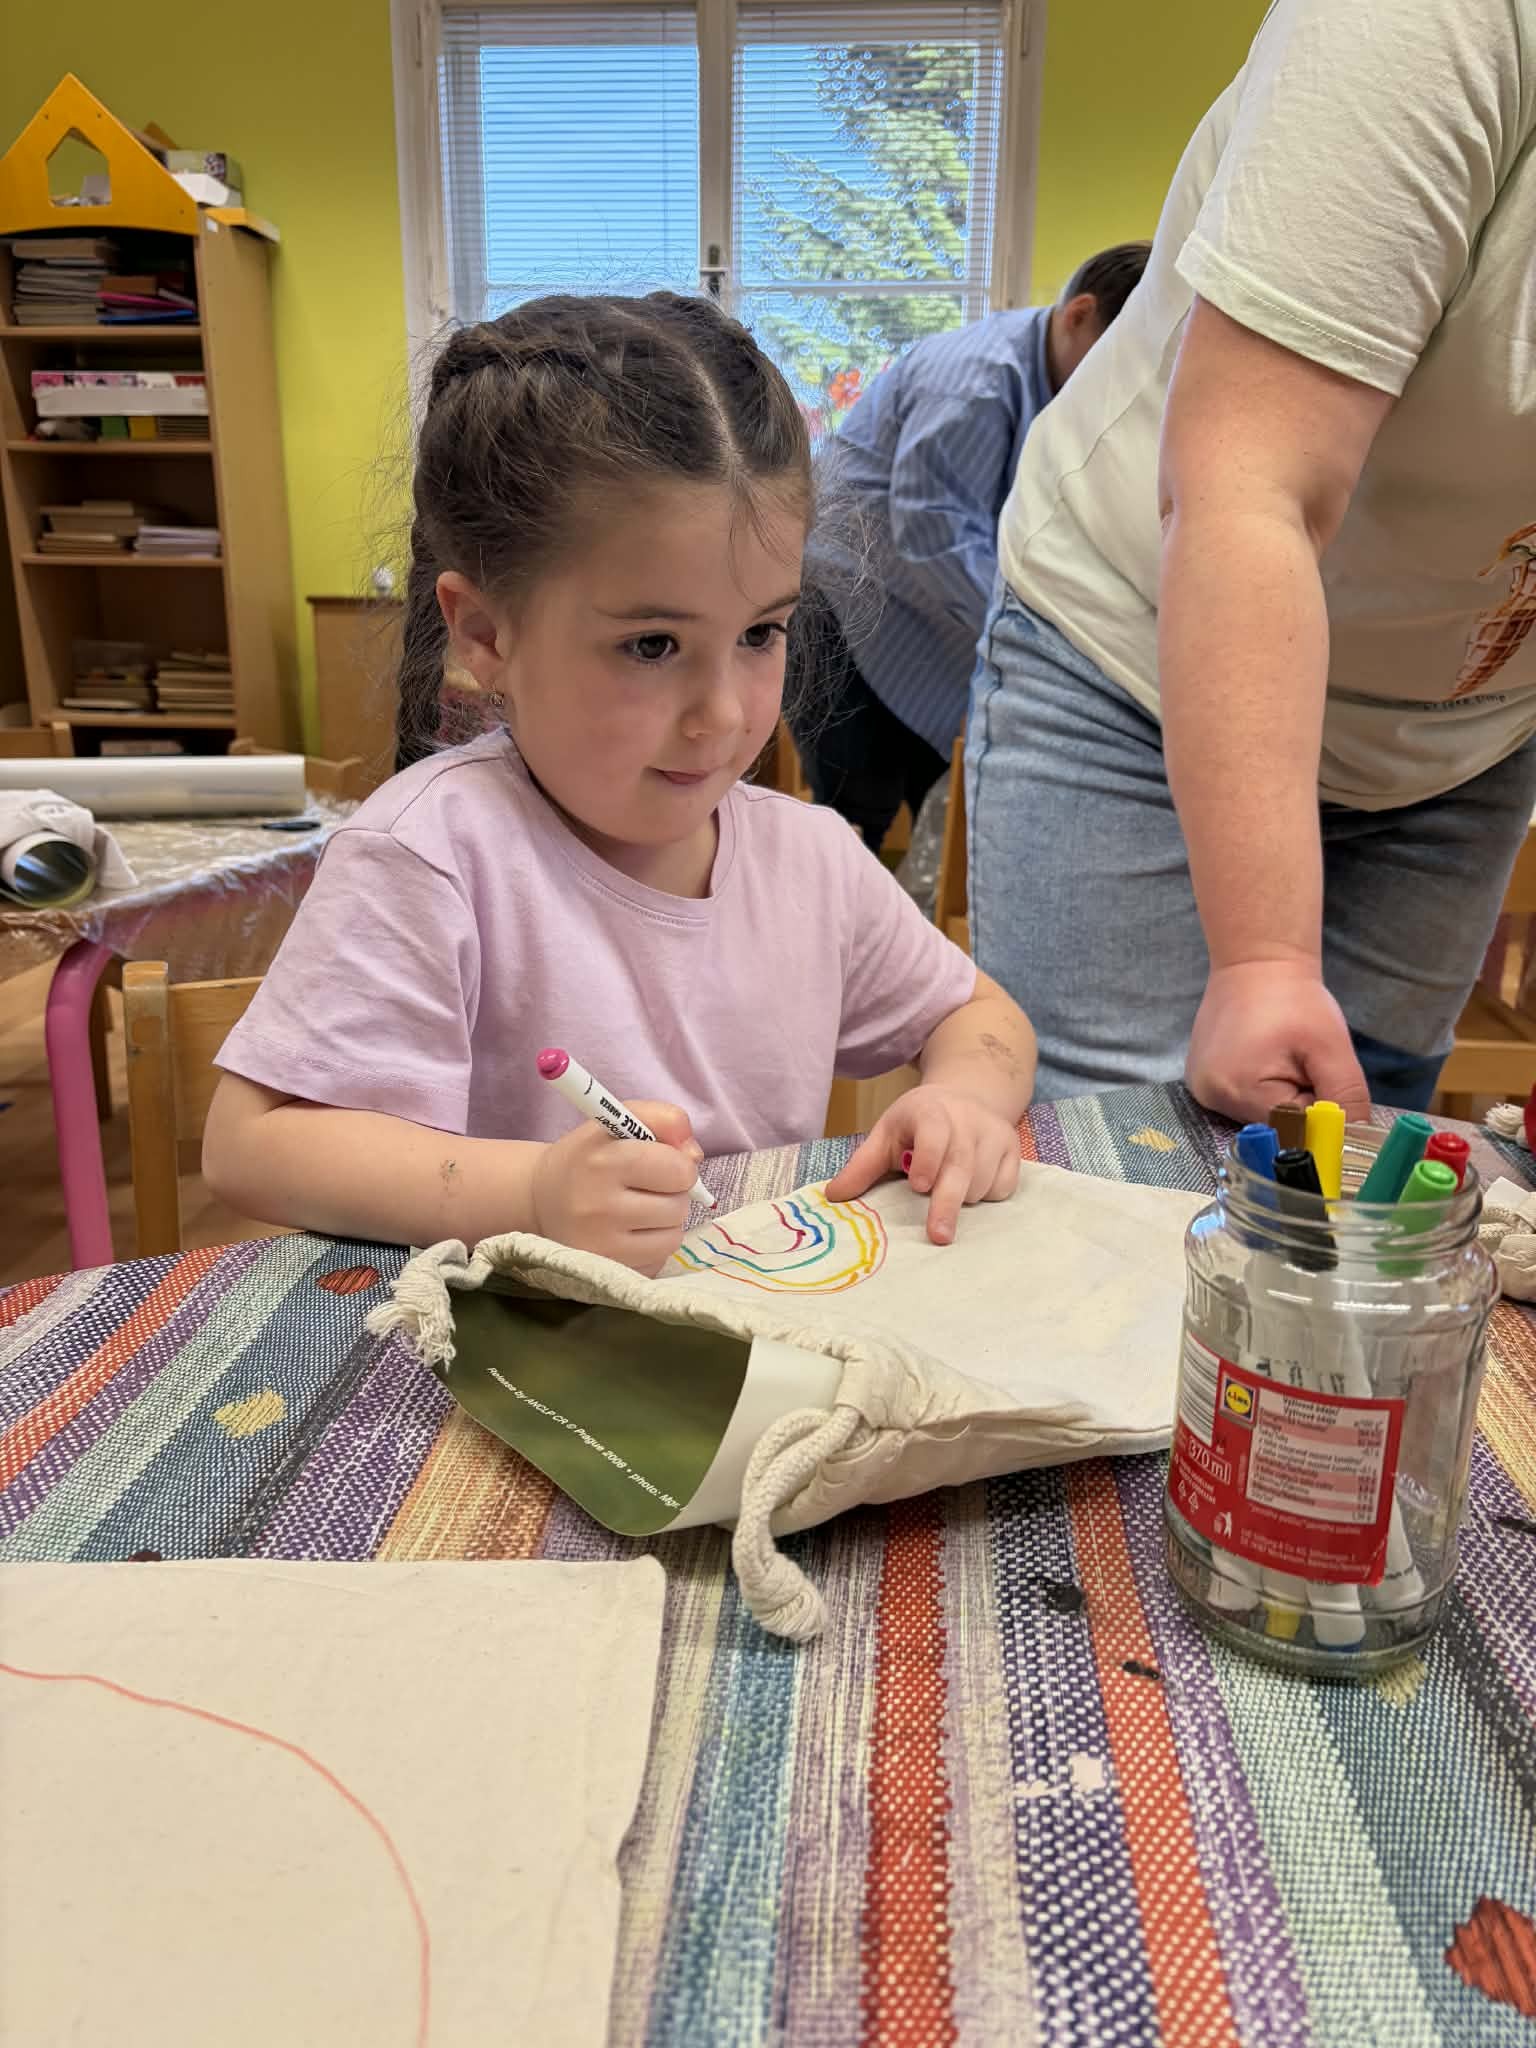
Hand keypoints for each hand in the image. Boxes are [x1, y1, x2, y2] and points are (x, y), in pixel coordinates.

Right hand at [530, 1100, 701, 1275]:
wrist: (540, 1199)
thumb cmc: (588, 1157)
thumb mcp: (619, 1121)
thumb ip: (665, 1119)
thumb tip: (694, 1155)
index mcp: (603, 1162)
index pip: (677, 1169)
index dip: (678, 1164)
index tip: (661, 1163)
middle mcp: (599, 1207)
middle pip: (679, 1205)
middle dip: (673, 1194)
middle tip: (647, 1188)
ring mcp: (601, 1246)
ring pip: (673, 1237)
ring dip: (665, 1222)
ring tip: (638, 1210)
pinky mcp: (606, 1271)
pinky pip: (658, 1261)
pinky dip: (652, 1246)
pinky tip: (629, 1233)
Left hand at [826, 1084, 1020, 1245]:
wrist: (965, 1096)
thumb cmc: (917, 1124)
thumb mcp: (886, 1135)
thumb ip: (862, 1166)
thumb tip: (833, 1197)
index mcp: (930, 1110)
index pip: (934, 1132)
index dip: (928, 1158)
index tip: (918, 1186)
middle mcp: (967, 1118)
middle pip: (961, 1165)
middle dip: (948, 1203)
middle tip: (938, 1236)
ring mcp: (994, 1133)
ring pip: (981, 1181)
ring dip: (962, 1198)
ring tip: (944, 1188)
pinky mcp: (1014, 1148)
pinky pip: (1003, 1186)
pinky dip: (986, 1195)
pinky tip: (971, 1185)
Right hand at [1185, 961, 1369, 1122]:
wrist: (1256, 963)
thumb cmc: (1295, 999)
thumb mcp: (1331, 1047)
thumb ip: (1346, 1098)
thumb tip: (1354, 1142)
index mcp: (1241, 1091)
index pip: (1295, 1130)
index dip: (1318, 1110)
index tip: (1321, 1074)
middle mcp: (1212, 1097)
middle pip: (1273, 1126)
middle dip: (1298, 1101)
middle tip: (1301, 1060)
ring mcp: (1202, 1090)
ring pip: (1260, 1116)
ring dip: (1280, 1094)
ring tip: (1280, 1053)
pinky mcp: (1201, 1082)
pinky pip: (1242, 1101)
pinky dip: (1260, 1087)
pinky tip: (1262, 1056)